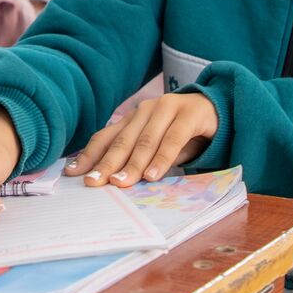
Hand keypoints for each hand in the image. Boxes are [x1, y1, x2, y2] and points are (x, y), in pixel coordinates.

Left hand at [63, 92, 217, 186]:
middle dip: (106, 164)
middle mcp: (145, 110)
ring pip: (145, 140)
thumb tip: (113, 183)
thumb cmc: (184, 134)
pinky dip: (162, 158)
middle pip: (122, 141)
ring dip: (133, 164)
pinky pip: (173, 138)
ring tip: (122, 183)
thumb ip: (139, 160)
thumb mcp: (157, 147)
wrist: (219, 111)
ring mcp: (167, 108)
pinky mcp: (189, 114)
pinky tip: (153, 175)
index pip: (105, 138)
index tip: (73, 174)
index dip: (89, 155)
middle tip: (94, 182)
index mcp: (132, 119)